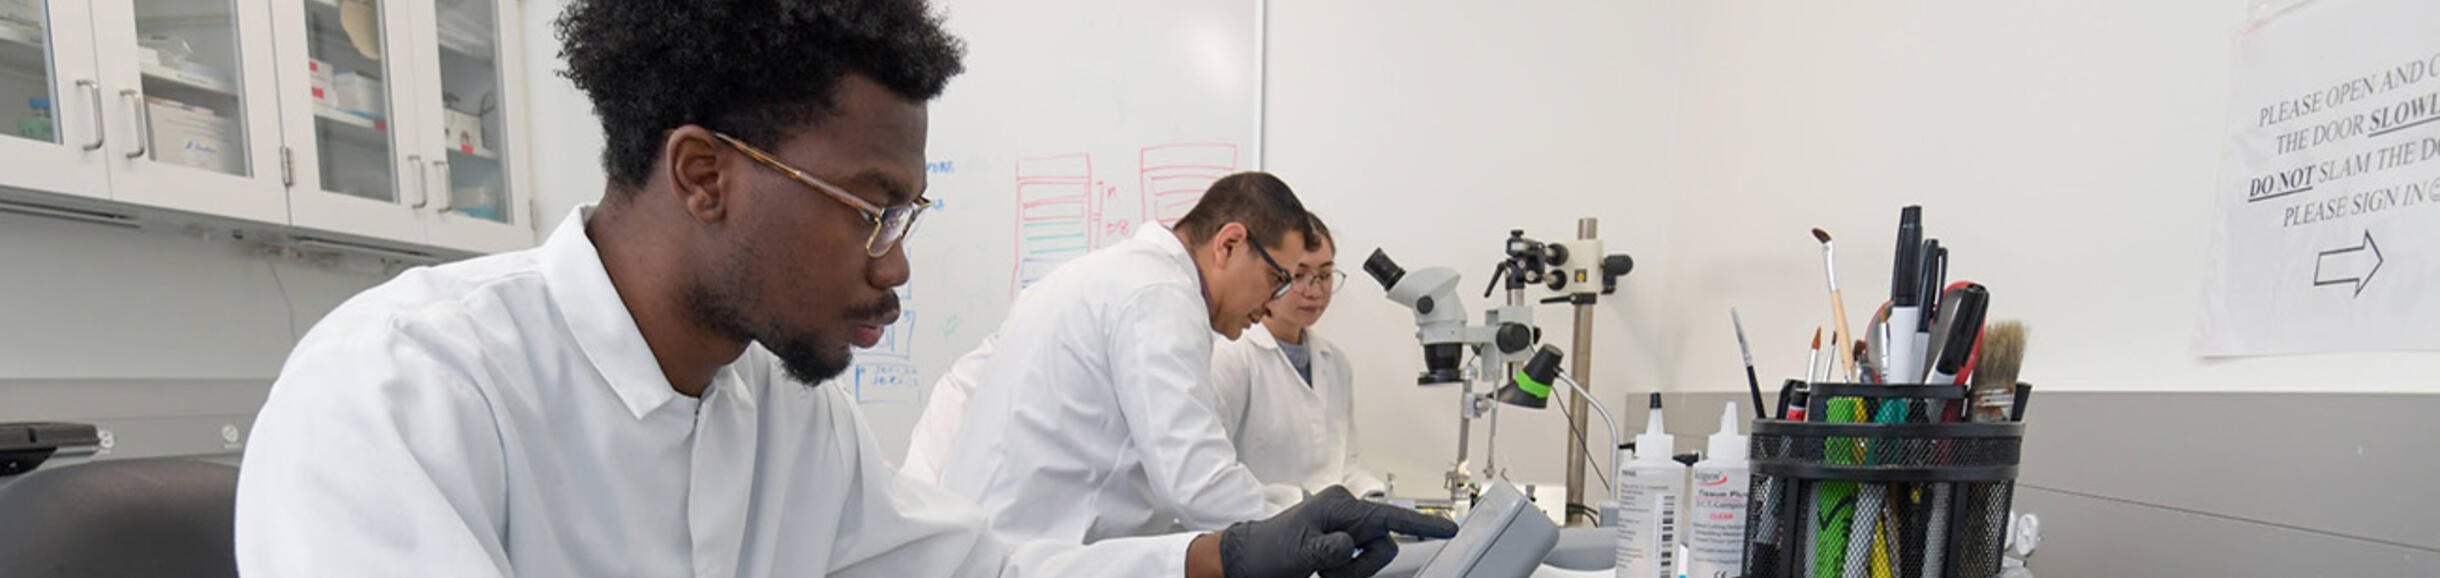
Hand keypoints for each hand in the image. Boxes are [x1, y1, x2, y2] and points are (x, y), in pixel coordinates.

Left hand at [1218, 485, 1458, 577]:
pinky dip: (1346, 574)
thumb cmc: (1268, 552)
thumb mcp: (1299, 553)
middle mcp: (1346, 513)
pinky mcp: (1340, 543)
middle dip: (1363, 567)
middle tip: (1330, 574)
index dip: (1422, 524)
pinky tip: (1324, 573)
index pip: (1390, 516)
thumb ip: (1329, 550)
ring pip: (1374, 557)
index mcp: (1340, 506)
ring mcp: (1344, 528)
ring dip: (1353, 573)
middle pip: (1384, 544)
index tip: (1449, 529)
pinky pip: (1360, 562)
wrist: (1247, 561)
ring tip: (1323, 574)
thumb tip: (1350, 545)